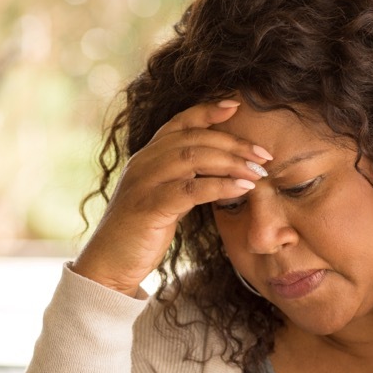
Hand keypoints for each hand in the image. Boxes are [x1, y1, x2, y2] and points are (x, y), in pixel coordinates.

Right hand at [71, 99, 272, 295]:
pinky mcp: (149, 207)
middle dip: (234, 144)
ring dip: (232, 163)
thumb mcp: (161, 197)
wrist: (108, 265)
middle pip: (194, 139)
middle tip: (264, 154)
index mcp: (146, 157)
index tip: (236, 107)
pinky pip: (191, 189)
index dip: (207, 111)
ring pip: (194, 158)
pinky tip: (242, 189)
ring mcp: (144, 183)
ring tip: (259, 172)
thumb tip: (219, 170)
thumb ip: (182, 179)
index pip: (179, 123)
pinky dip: (220, 186)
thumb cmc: (138, 233)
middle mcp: (143, 163)